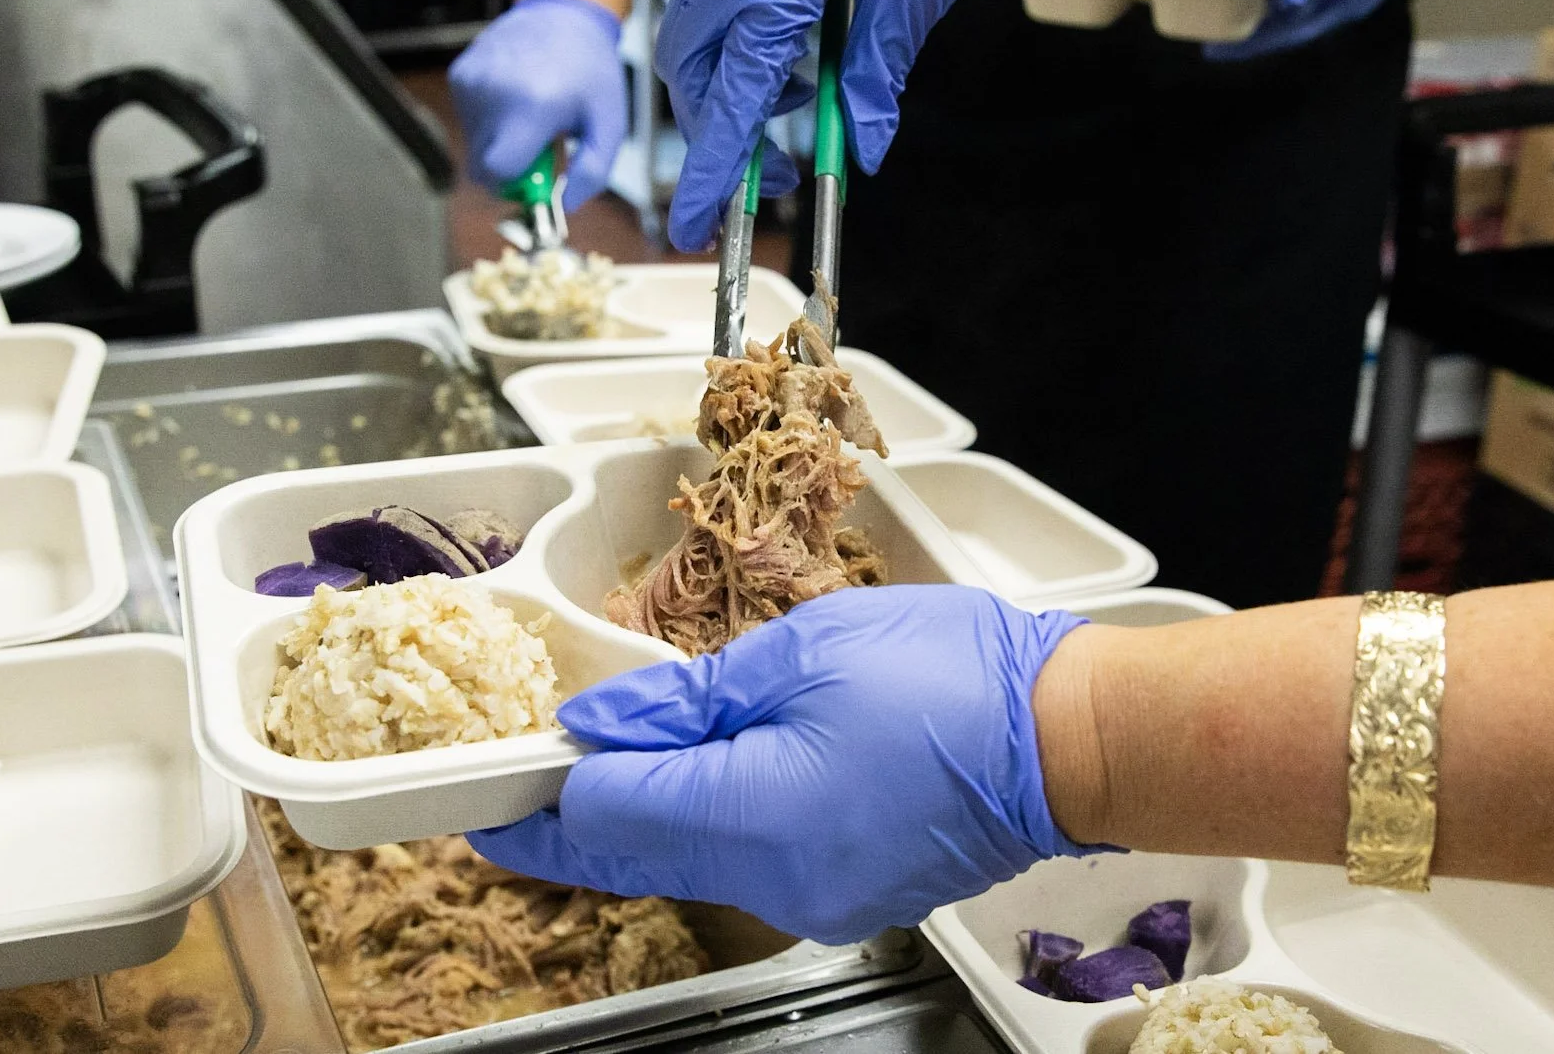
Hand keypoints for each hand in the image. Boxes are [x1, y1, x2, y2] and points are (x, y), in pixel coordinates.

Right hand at [448, 0, 628, 206]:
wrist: (564, 12)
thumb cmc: (590, 71)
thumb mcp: (609, 124)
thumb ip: (592, 172)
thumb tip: (566, 206)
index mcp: (531, 108)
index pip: (497, 174)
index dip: (515, 186)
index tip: (538, 178)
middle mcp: (493, 95)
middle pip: (482, 165)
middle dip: (510, 167)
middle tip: (541, 144)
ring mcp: (472, 83)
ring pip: (474, 144)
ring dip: (500, 141)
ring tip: (530, 113)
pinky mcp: (460, 75)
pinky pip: (468, 120)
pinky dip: (489, 120)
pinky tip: (514, 97)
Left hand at [468, 586, 1101, 944]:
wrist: (1067, 737)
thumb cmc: (947, 676)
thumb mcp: (798, 654)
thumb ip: (685, 699)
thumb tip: (600, 725)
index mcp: (752, 818)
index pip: (601, 819)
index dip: (534, 791)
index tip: (485, 771)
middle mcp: (772, 883)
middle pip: (631, 856)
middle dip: (564, 819)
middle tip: (510, 778)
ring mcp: (811, 899)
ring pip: (683, 862)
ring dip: (631, 815)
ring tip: (598, 755)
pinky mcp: (842, 893)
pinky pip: (740, 862)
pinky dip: (699, 822)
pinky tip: (688, 774)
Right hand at [654, 0, 991, 250]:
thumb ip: (877, 76)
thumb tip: (858, 151)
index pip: (736, 86)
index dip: (716, 164)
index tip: (697, 223)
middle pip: (694, 74)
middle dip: (723, 133)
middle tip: (775, 174)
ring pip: (691, 48)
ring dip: (732, 92)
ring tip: (800, 99)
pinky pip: (702, 13)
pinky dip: (733, 52)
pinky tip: (787, 56)